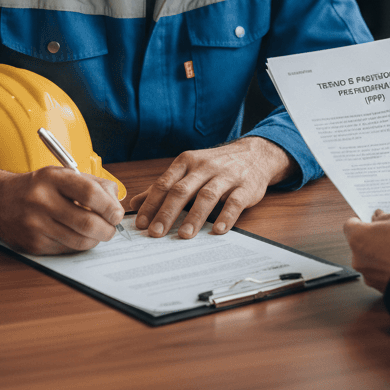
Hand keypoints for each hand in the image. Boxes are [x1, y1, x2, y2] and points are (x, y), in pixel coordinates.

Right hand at [0, 167, 124, 254]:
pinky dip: (78, 245)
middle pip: (86, 222)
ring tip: (99, 233)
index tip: (117, 213)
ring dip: (96, 240)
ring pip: (78, 240)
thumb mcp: (63, 174)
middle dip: (107, 229)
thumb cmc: (39, 187)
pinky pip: (66, 249)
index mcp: (52, 178)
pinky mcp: (32, 244)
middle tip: (112, 228)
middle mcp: (41, 201)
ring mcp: (35, 225)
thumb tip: (116, 202)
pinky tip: (79, 236)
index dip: (109, 206)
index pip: (89, 194)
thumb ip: (94, 184)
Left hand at [128, 136, 293, 238]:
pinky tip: (218, 230)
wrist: (254, 154)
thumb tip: (135, 203)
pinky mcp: (245, 187)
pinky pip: (235, 202)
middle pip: (182, 190)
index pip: (165, 183)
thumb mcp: (189, 170)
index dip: (151, 203)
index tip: (141, 223)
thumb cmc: (216, 165)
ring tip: (184, 235)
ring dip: (194, 216)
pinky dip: (226, 216)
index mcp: (187, 162)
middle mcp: (205, 167)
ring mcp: (226, 176)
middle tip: (156, 233)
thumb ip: (164, 186)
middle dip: (167, 212)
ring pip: (207, 196)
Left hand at [343, 210, 389, 292]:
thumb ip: (384, 217)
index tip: (371, 221)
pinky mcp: (380, 289)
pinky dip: (387, 268)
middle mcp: (358, 259)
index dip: (361, 221)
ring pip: (370, 260)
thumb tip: (378, 217)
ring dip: (380, 254)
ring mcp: (368, 276)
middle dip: (372, 238)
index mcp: (358, 238)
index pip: (350, 225)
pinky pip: (380, 274)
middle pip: (359, 244)